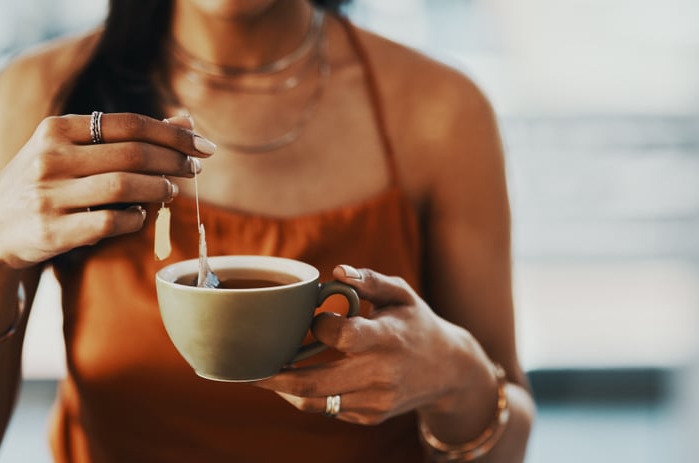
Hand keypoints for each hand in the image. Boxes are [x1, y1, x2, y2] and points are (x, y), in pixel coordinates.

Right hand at [0, 113, 215, 269]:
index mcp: (55, 129)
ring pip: (125, 187)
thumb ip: (126, 136)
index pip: (129, 124)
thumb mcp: (73, 150)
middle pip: (133, 154)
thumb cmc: (46, 184)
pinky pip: (112, 222)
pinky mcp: (53, 231)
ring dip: (160, 189)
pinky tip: (144, 215)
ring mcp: (49, 196)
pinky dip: (138, 219)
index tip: (204, 146)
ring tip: (172, 191)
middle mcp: (49, 158)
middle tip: (196, 169)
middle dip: (175, 161)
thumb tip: (186, 121)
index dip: (173, 134)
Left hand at [255, 265, 491, 424]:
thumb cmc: (417, 323)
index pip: (340, 336)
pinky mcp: (370, 416)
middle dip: (275, 377)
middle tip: (250, 367)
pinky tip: (298, 380)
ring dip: (285, 391)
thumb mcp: (401, 294)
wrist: (449, 371)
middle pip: (316, 382)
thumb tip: (336, 273)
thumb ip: (369, 280)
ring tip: (264, 375)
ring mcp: (376, 401)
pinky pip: (329, 410)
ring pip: (317, 402)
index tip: (316, 317)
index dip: (319, 326)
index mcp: (388, 339)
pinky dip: (309, 396)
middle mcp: (381, 374)